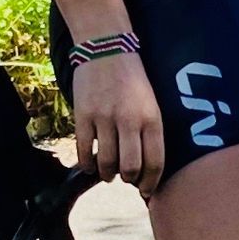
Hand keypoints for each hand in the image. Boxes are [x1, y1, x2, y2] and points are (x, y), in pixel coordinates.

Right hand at [72, 52, 165, 196]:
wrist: (107, 48)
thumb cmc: (133, 79)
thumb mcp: (152, 103)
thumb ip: (150, 132)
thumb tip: (146, 167)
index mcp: (151, 118)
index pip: (155, 162)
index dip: (151, 183)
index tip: (146, 191)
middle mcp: (129, 120)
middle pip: (130, 168)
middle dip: (129, 180)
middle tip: (127, 179)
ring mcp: (104, 118)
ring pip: (106, 163)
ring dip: (108, 174)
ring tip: (109, 172)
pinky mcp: (83, 116)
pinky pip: (85, 152)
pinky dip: (87, 164)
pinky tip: (91, 164)